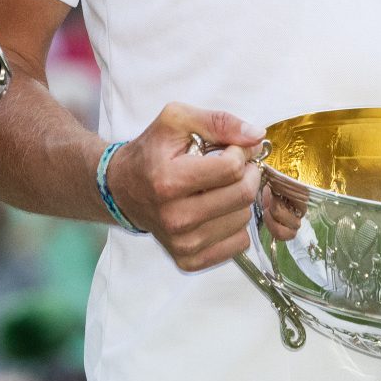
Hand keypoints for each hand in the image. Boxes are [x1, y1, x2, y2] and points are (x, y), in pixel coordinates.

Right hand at [107, 104, 261, 270]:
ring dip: (240, 199)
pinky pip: (238, 244)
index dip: (241, 152)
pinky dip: (236, 224)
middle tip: (237, 166)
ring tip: (222, 188)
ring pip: (243, 219)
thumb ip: (218, 121)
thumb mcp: (176, 120)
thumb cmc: (151, 153)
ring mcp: (182, 243)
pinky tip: (219, 210)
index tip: (233, 148)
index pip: (231, 168)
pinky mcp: (189, 259)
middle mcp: (175, 218)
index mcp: (168, 181)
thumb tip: (256, 135)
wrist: (124, 189)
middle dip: (248, 174)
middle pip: (242, 195)